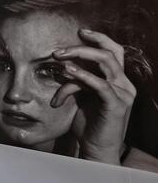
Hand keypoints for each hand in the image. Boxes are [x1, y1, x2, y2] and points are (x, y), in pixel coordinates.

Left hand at [52, 29, 136, 164]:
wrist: (96, 150)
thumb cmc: (88, 125)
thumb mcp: (81, 99)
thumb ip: (76, 82)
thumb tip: (63, 68)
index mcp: (117, 81)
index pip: (113, 51)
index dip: (99, 38)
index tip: (80, 32)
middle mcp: (124, 84)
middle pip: (108, 53)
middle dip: (82, 47)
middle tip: (58, 51)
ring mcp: (123, 93)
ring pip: (105, 63)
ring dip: (79, 56)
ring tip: (58, 57)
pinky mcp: (116, 105)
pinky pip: (100, 84)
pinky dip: (83, 75)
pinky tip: (68, 71)